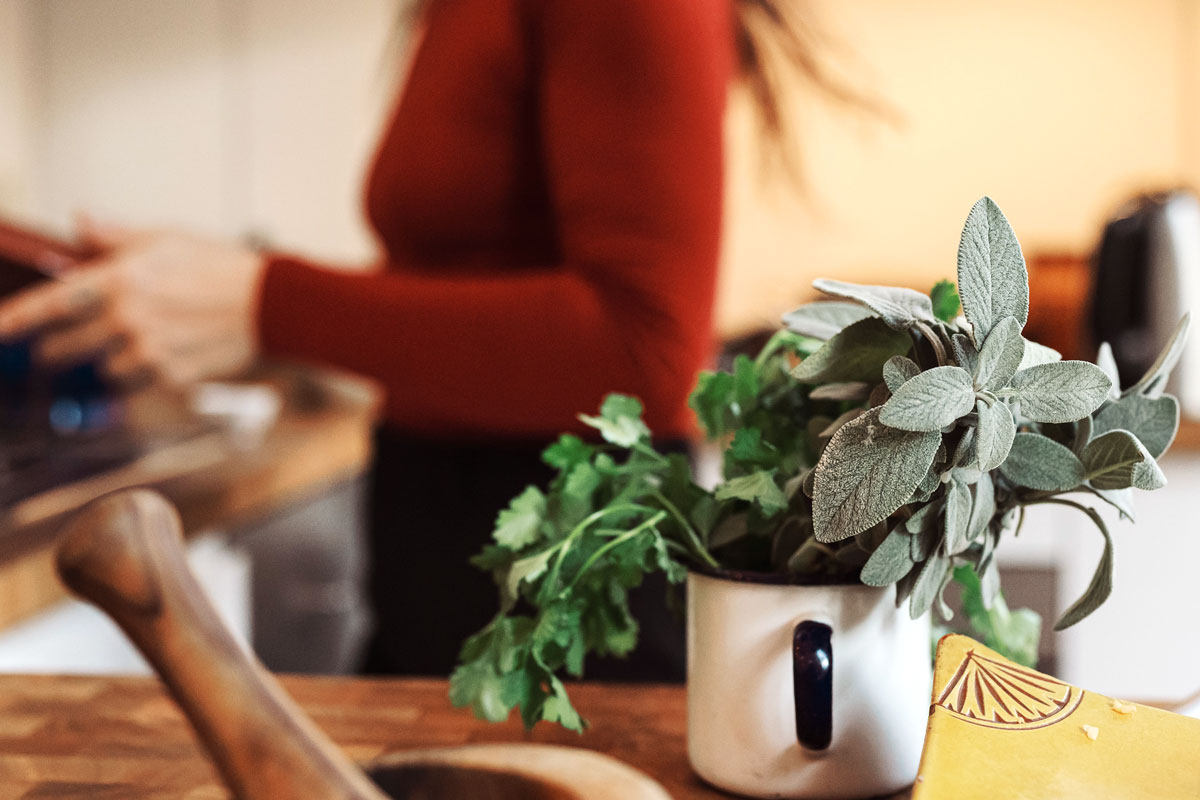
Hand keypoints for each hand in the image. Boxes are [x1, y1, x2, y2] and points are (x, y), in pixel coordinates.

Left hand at [0, 219, 265, 386]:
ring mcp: (147, 351)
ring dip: (110, 359)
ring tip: (139, 342)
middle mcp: (126, 319)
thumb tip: (80, 222)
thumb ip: (114, 236)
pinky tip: (167, 352)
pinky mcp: (169, 376)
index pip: (48, 305)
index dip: (14, 321)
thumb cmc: (222, 267)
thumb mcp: (165, 238)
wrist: (269, 304)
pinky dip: (144, 372)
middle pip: (63, 347)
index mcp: (118, 280)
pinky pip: (138, 383)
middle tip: (67, 341)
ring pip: (102, 369)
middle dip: (60, 345)